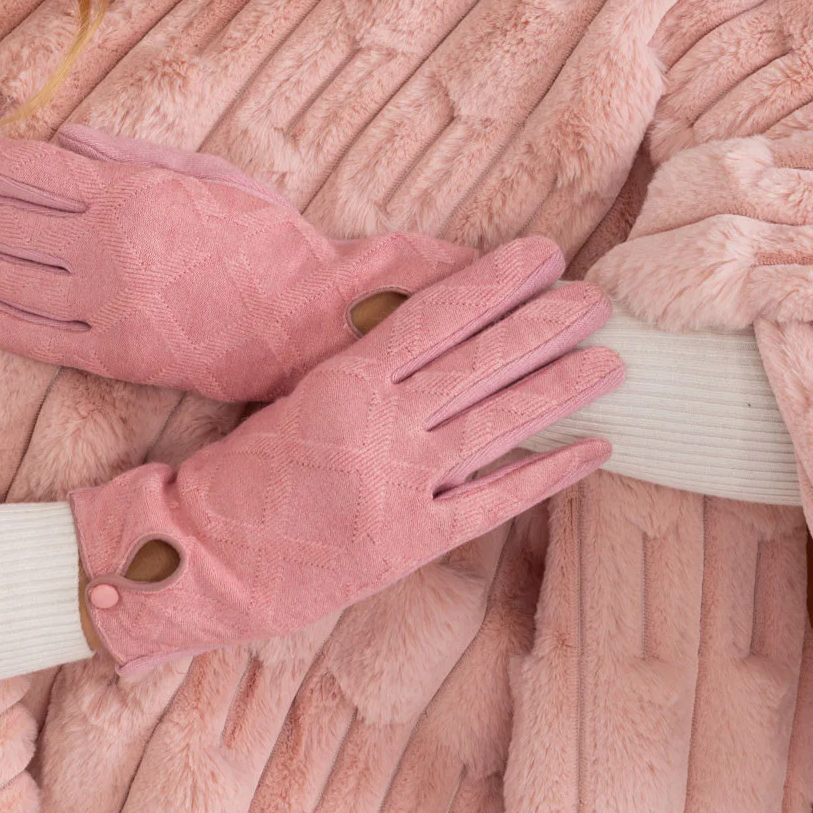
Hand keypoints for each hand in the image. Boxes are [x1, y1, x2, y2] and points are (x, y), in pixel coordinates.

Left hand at [0, 118, 473, 401]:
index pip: (25, 167)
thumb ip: (131, 156)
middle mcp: (106, 248)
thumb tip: (68, 141)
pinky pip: (35, 338)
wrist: (309, 315)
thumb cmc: (266, 236)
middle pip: (4, 221)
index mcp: (127, 194)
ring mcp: (106, 306)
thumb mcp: (206, 172)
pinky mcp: (114, 356)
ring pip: (9, 278)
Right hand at [68, 235, 624, 676]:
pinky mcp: (408, 543)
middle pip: (480, 364)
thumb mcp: (292, 400)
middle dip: (545, 325)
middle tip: (598, 297)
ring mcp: (399, 486)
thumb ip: (361, 376)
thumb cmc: (237, 474)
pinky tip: (592, 450)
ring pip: (498, 425)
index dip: (495, 284)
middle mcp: (380, 428)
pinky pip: (493, 502)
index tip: (542, 255)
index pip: (437, 318)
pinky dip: (546, 475)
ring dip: (561, 390)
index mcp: (344, 383)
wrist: (199, 557)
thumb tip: (437, 343)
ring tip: (613, 361)